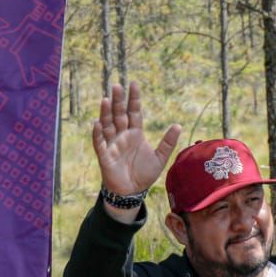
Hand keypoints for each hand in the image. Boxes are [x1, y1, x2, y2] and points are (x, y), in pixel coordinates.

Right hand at [91, 82, 181, 204]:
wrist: (132, 192)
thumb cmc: (144, 174)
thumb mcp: (160, 158)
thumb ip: (168, 143)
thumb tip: (178, 125)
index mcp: (136, 133)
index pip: (134, 112)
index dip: (134, 99)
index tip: (134, 84)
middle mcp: (123, 135)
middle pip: (119, 114)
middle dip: (118, 101)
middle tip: (117, 86)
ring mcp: (112, 144)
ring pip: (108, 125)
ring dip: (106, 112)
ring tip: (105, 99)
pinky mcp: (104, 155)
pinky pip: (99, 142)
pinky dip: (98, 133)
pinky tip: (97, 123)